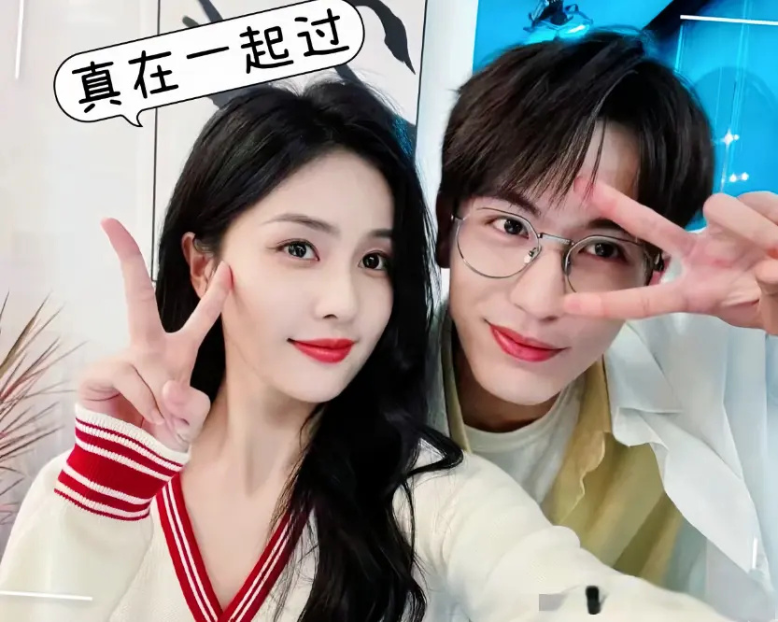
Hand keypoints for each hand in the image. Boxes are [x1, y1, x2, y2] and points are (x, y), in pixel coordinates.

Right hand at [77, 219, 231, 451]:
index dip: (216, 292)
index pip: (203, 318)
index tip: (228, 264)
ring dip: (161, 403)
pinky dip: (144, 404)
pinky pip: (132, 381)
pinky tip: (139, 417)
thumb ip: (190, 405)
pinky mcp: (99, 372)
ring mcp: (123, 357)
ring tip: (158, 422)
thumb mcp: (190, 421)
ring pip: (151, 368)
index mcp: (179, 352)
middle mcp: (150, 348)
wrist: (131, 460)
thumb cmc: (165, 433)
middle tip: (112, 223)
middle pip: (139, 296)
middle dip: (127, 258)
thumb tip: (168, 387)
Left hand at [562, 180, 777, 334]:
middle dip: (616, 206)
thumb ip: (768, 298)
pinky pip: (759, 202)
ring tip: (776, 251)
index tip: (567, 306)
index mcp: (697, 292)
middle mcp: (702, 255)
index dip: (608, 304)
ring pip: (720, 208)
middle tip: (581, 186)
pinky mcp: (755, 204)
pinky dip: (774, 220)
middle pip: (651, 226)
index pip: (646, 300)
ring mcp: (724, 229)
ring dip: (753, 230)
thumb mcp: (768, 314)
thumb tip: (767, 267)